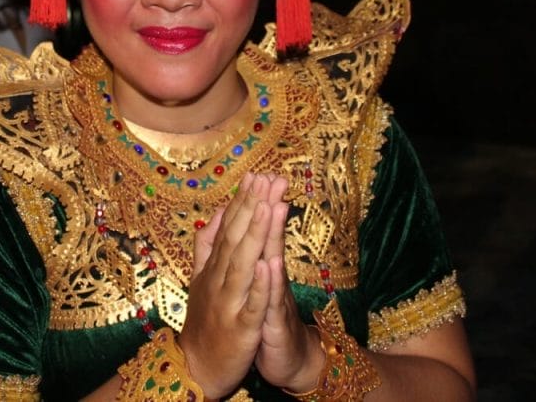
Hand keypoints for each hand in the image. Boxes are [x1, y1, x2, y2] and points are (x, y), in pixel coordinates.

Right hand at [178, 174, 275, 398]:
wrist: (196, 367)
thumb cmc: (204, 320)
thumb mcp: (202, 278)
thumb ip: (208, 245)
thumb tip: (218, 211)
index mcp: (213, 267)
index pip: (230, 227)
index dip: (244, 201)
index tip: (258, 174)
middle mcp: (218, 279)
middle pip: (236, 238)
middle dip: (253, 207)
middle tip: (268, 178)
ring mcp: (228, 303)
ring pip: (242, 264)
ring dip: (255, 234)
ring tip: (268, 205)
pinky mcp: (240, 328)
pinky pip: (251, 304)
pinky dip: (258, 284)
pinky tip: (268, 263)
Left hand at [254, 176, 325, 391]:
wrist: (288, 362)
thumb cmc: (268, 319)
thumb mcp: (258, 285)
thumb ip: (254, 255)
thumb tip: (247, 226)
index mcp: (261, 268)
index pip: (259, 231)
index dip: (258, 203)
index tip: (260, 172)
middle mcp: (271, 279)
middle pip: (271, 238)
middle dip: (270, 207)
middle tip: (275, 176)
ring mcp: (275, 300)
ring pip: (274, 264)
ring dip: (274, 235)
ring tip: (275, 206)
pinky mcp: (274, 325)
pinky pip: (271, 302)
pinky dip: (271, 282)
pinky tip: (270, 263)